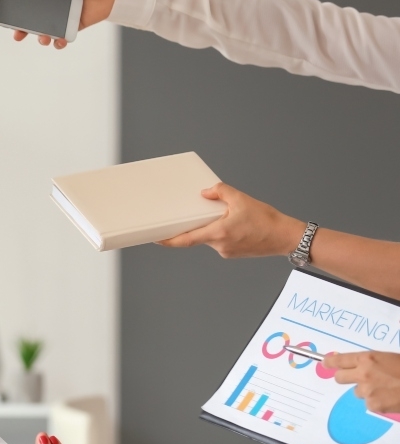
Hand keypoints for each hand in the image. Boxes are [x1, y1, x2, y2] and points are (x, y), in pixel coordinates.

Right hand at [12, 0, 120, 48]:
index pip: (30, 1)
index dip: (18, 9)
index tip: (8, 16)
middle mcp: (54, 6)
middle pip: (33, 19)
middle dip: (23, 29)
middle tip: (18, 34)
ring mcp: (63, 18)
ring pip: (46, 31)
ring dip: (42, 37)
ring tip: (44, 38)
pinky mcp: (73, 27)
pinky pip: (62, 37)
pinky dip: (58, 42)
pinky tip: (59, 40)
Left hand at [157, 183, 304, 258]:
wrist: (287, 237)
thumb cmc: (268, 221)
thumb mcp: (242, 200)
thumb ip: (221, 192)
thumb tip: (206, 192)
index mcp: (218, 233)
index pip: (186, 240)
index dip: (169, 240)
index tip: (156, 239)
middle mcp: (220, 246)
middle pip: (198, 236)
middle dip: (196, 225)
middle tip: (196, 214)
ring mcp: (226, 251)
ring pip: (210, 237)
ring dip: (212, 227)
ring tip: (228, 216)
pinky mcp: (233, 252)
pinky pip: (220, 240)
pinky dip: (221, 231)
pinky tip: (234, 223)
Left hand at [325, 352, 399, 414]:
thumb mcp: (390, 358)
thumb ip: (373, 362)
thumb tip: (358, 364)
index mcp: (368, 359)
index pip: (339, 360)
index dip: (330, 362)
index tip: (325, 363)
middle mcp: (363, 374)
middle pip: (339, 378)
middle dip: (345, 377)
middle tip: (357, 378)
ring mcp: (367, 391)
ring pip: (357, 392)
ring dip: (367, 391)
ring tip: (387, 388)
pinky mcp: (374, 406)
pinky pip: (370, 403)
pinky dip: (378, 402)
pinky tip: (391, 397)